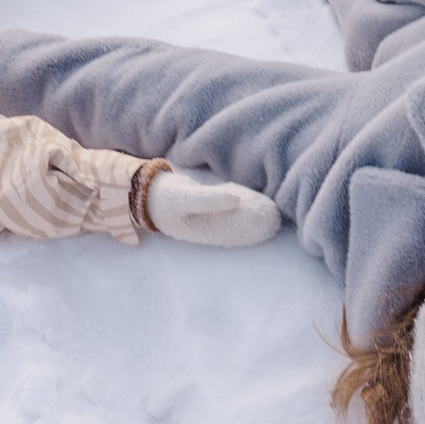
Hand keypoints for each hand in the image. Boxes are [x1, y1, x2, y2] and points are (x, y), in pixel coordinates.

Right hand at [145, 169, 280, 247]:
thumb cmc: (165, 197)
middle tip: (278, 217)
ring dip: (253, 216)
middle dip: (258, 223)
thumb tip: (236, 200)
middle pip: (239, 228)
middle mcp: (208, 228)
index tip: (271, 219)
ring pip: (236, 220)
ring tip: (273, 211)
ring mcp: (208, 219)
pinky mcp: (208, 208)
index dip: (254, 228)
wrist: (146, 191)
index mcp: (204, 231)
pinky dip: (244, 206)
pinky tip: (257, 202)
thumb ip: (210, 199)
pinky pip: (229, 211)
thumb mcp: (186, 198)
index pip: (235, 232)